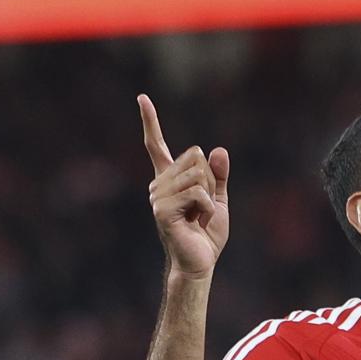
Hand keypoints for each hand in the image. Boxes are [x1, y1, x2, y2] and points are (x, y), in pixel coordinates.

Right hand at [140, 93, 229, 279]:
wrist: (199, 262)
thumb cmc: (206, 234)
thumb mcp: (218, 199)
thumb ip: (218, 175)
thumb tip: (218, 149)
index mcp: (170, 179)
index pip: (156, 145)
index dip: (150, 121)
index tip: (141, 98)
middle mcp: (158, 184)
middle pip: (195, 156)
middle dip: (209, 180)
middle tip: (202, 207)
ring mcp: (157, 196)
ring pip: (198, 175)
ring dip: (208, 197)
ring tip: (198, 216)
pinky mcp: (162, 210)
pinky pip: (197, 193)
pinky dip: (207, 208)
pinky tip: (197, 222)